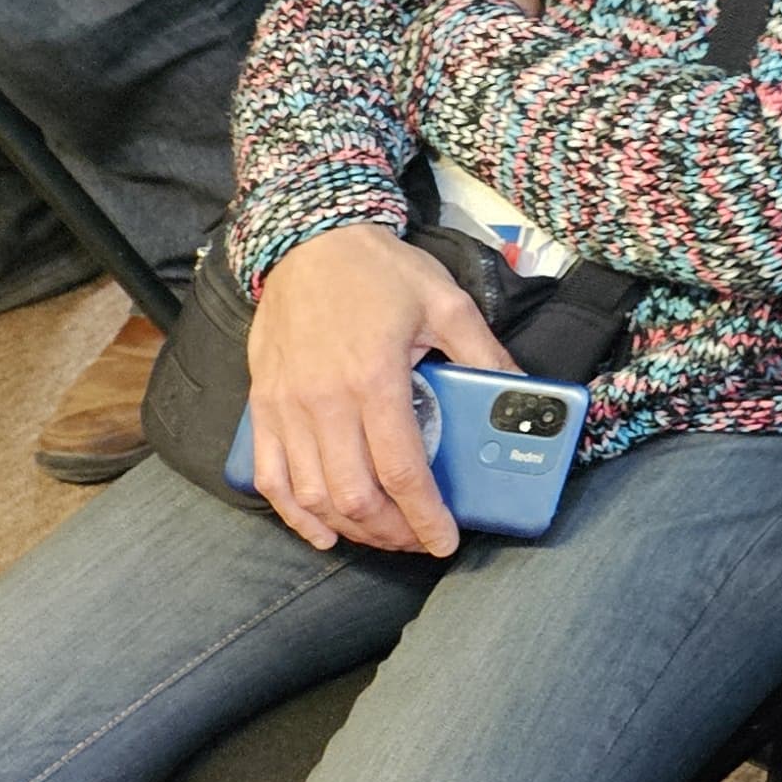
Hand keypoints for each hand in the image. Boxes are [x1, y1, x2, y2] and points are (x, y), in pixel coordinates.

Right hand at [244, 223, 515, 555]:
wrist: (310, 241)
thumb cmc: (379, 271)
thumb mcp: (447, 302)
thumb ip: (484, 353)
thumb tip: (519, 392)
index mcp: (374, 377)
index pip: (401, 468)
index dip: (425, 515)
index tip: (444, 540)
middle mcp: (323, 400)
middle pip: (354, 493)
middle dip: (392, 531)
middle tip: (420, 539)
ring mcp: (286, 407)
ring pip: (311, 494)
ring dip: (350, 527)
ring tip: (385, 533)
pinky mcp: (262, 406)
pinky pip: (271, 477)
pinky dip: (295, 514)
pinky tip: (324, 529)